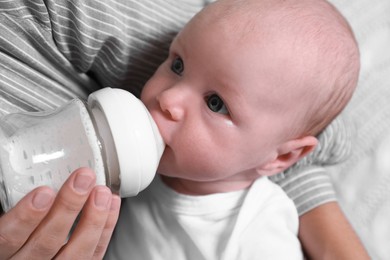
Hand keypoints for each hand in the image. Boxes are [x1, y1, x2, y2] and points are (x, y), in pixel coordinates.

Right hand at [0, 167, 120, 258]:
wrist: (30, 256)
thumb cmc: (17, 237)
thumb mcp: (7, 221)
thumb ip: (14, 205)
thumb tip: (29, 174)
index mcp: (3, 253)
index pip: (8, 238)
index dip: (25, 217)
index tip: (44, 192)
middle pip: (46, 243)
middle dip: (68, 208)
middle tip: (83, 180)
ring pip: (74, 254)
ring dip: (93, 220)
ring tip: (101, 193)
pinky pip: (94, 255)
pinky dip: (105, 229)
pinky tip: (110, 206)